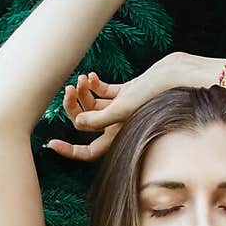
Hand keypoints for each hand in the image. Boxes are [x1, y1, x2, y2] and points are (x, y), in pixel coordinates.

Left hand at [45, 56, 180, 161]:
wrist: (176, 74)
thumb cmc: (155, 93)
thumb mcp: (124, 107)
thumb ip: (99, 118)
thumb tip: (77, 124)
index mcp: (119, 136)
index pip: (89, 151)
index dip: (69, 151)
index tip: (50, 144)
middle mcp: (119, 126)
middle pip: (85, 123)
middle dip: (73, 107)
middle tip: (69, 89)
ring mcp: (122, 109)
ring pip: (92, 106)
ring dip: (83, 92)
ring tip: (83, 79)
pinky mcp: (126, 93)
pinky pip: (104, 93)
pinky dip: (95, 85)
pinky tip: (92, 76)